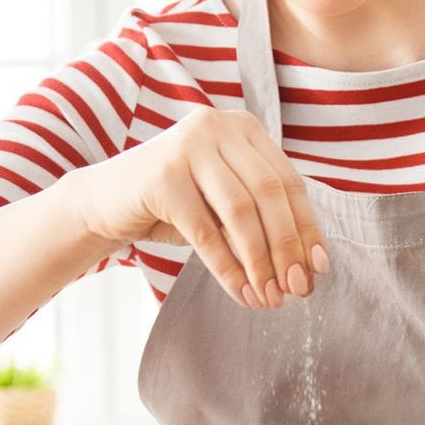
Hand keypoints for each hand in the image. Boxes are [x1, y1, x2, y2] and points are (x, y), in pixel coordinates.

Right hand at [68, 106, 328, 307]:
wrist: (106, 201)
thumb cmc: (174, 204)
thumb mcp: (224, 203)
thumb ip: (262, 218)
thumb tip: (309, 268)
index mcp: (242, 128)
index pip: (288, 181)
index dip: (307, 228)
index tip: (318, 269)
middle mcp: (217, 127)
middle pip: (269, 194)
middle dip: (287, 248)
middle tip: (297, 291)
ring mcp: (188, 147)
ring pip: (241, 212)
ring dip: (259, 262)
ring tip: (268, 298)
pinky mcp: (162, 177)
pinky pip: (205, 232)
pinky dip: (227, 268)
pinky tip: (240, 293)